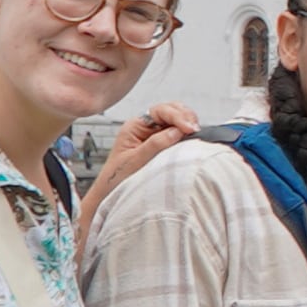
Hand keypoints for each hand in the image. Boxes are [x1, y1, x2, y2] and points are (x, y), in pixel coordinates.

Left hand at [82, 102, 200, 224]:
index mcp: (135, 127)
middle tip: (195, 129)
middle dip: (185, 117)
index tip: (189, 128)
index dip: (178, 116)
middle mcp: (146, 128)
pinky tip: (193, 140)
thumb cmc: (117, 179)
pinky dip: (188, 135)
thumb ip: (155, 144)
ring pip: (177, 120)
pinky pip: (179, 134)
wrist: (110, 195)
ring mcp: (155, 136)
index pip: (160, 111)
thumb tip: (178, 131)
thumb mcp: (135, 161)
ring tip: (196, 133)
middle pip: (171, 111)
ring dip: (188, 124)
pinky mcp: (164, 146)